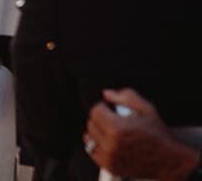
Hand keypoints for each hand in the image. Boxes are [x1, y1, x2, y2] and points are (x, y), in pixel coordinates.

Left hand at [86, 89, 201, 180]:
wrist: (169, 159)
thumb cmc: (159, 136)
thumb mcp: (146, 109)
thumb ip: (125, 96)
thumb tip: (108, 93)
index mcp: (117, 128)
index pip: (96, 110)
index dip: (104, 107)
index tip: (111, 108)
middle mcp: (111, 144)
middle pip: (91, 123)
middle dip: (101, 118)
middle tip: (114, 119)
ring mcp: (109, 157)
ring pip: (90, 137)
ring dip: (98, 132)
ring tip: (112, 131)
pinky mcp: (110, 166)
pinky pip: (92, 152)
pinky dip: (97, 145)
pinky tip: (109, 142)